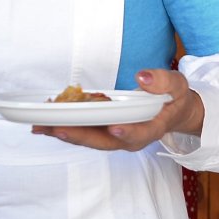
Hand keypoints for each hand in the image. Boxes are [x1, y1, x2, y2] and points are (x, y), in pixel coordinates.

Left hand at [32, 68, 203, 151]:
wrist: (172, 112)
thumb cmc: (174, 98)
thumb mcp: (177, 85)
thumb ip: (163, 81)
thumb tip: (143, 77)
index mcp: (152, 128)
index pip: (139, 133)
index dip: (127, 132)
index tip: (114, 127)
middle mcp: (130, 139)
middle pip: (104, 142)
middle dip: (80, 136)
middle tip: (56, 128)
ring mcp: (115, 138)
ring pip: (90, 140)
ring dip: (65, 134)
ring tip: (41, 128)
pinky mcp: (104, 133)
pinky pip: (84, 133)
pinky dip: (65, 128)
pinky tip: (45, 123)